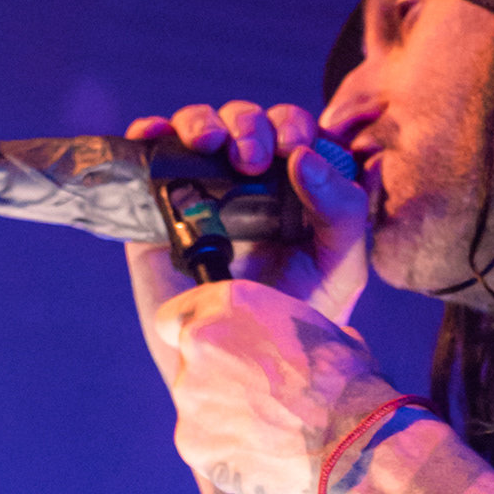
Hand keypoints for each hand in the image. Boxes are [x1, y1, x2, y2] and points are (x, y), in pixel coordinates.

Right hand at [121, 99, 367, 376]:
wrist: (244, 372)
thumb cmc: (298, 323)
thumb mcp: (342, 269)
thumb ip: (344, 214)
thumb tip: (302, 157)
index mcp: (295, 189)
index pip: (293, 133)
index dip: (292, 127)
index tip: (291, 150)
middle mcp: (247, 183)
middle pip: (245, 122)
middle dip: (248, 125)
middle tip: (249, 158)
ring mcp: (201, 194)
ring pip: (198, 128)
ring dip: (201, 121)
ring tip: (208, 144)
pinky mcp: (157, 212)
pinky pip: (149, 157)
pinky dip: (149, 133)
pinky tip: (155, 134)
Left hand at [152, 274, 393, 493]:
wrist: (354, 448)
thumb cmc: (351, 389)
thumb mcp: (328, 335)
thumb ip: (289, 336)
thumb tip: (298, 348)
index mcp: (228, 305)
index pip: (176, 316)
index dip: (193, 336)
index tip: (211, 354)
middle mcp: (199, 345)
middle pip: (190, 367)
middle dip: (219, 384)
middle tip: (262, 405)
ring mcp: (191, 398)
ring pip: (199, 409)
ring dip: (225, 420)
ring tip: (271, 438)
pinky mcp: (193, 444)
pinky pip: (205, 448)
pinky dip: (228, 455)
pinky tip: (263, 460)